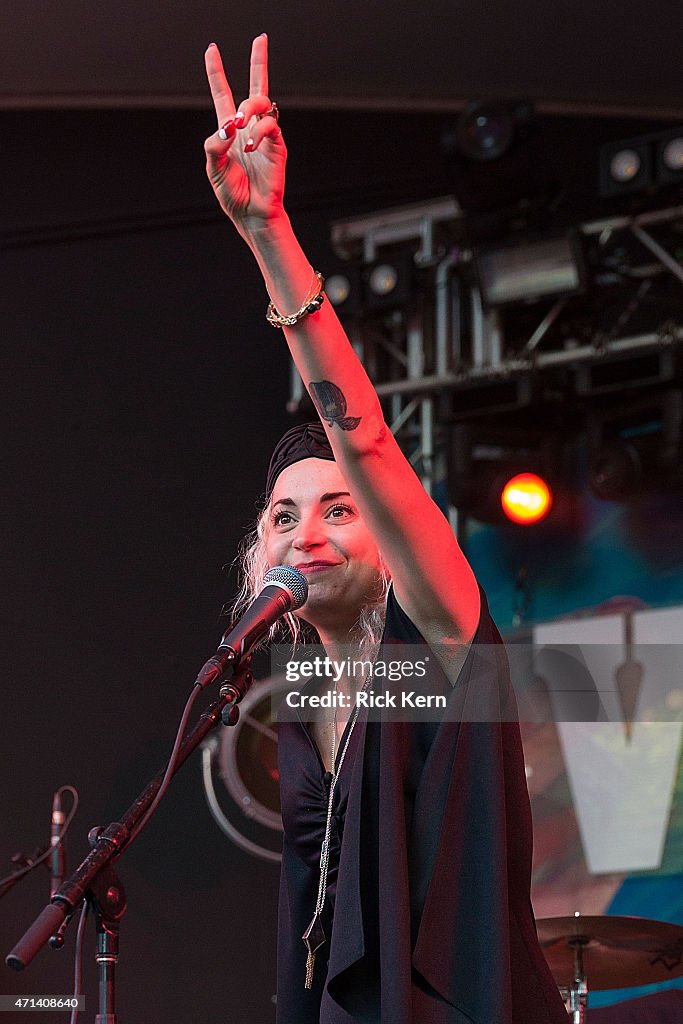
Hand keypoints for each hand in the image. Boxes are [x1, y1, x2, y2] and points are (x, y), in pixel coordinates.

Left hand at [204, 35, 285, 228]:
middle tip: (260, 38)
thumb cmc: (232, 195)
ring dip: (247, 106)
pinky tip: (249, 147)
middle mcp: (248, 127)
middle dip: (259, 60)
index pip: (222, 93)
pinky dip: (258, 132)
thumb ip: (214, 145)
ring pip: (261, 101)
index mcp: (228, 130)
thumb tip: (228, 126)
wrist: (252, 215)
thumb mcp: (213, 168)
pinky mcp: (278, 146)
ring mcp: (264, 135)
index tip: (212, 49)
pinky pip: (270, 125)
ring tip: (238, 123)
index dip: (216, 71)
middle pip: (255, 86)